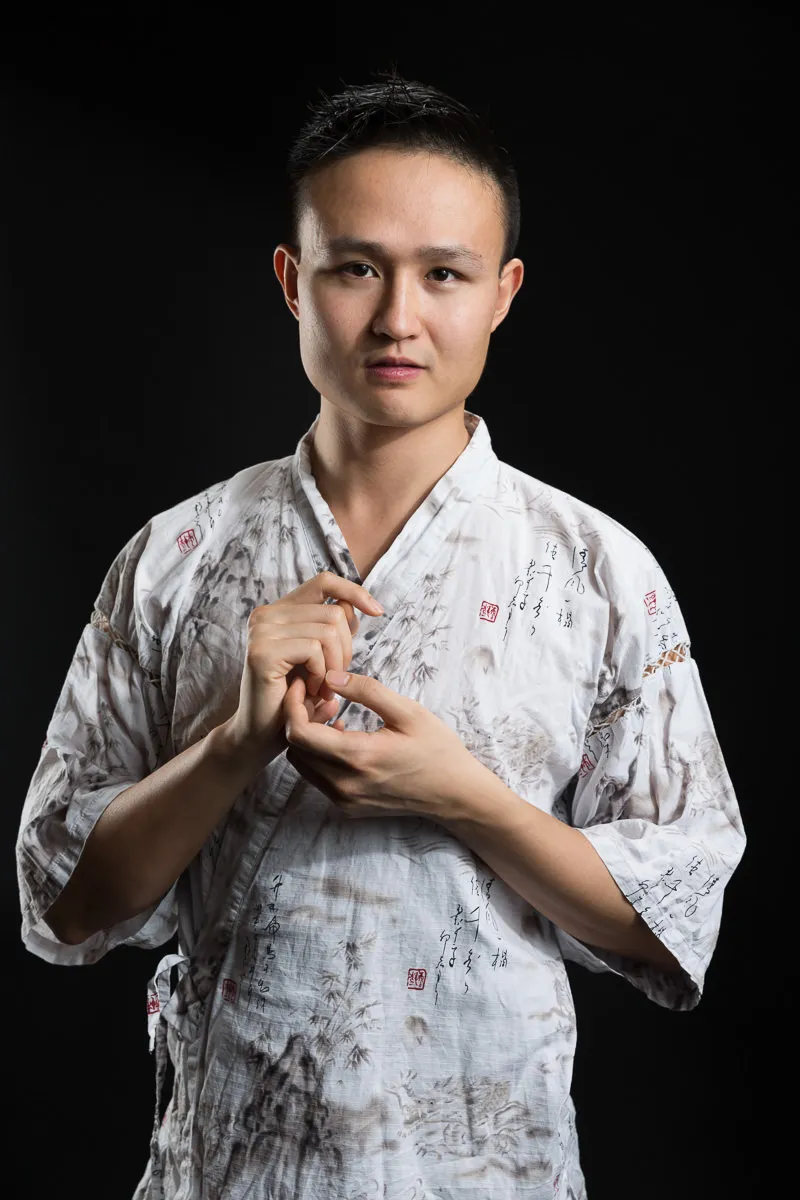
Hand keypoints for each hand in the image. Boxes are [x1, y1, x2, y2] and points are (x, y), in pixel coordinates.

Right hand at [221, 572, 383, 763]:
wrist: (261, 735)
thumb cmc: (293, 698)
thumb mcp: (319, 660)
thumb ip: (332, 631)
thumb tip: (352, 606)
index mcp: (280, 611)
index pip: (324, 581)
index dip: (354, 591)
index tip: (378, 611)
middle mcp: (266, 614)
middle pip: (333, 612)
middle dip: (346, 650)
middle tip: (334, 681)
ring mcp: (261, 631)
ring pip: (328, 631)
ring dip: (335, 666)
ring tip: (323, 689)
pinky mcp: (262, 652)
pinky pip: (314, 650)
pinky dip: (321, 674)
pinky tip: (311, 691)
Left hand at [282, 669, 485, 818]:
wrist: (456, 794)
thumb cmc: (437, 749)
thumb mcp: (408, 711)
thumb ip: (366, 691)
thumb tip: (331, 676)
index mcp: (358, 757)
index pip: (299, 732)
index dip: (293, 704)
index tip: (304, 685)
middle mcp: (345, 784)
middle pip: (294, 748)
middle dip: (299, 718)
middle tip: (320, 697)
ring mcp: (345, 800)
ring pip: (302, 765)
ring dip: (308, 738)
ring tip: (332, 715)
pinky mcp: (348, 807)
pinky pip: (317, 778)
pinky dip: (320, 755)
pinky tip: (343, 738)